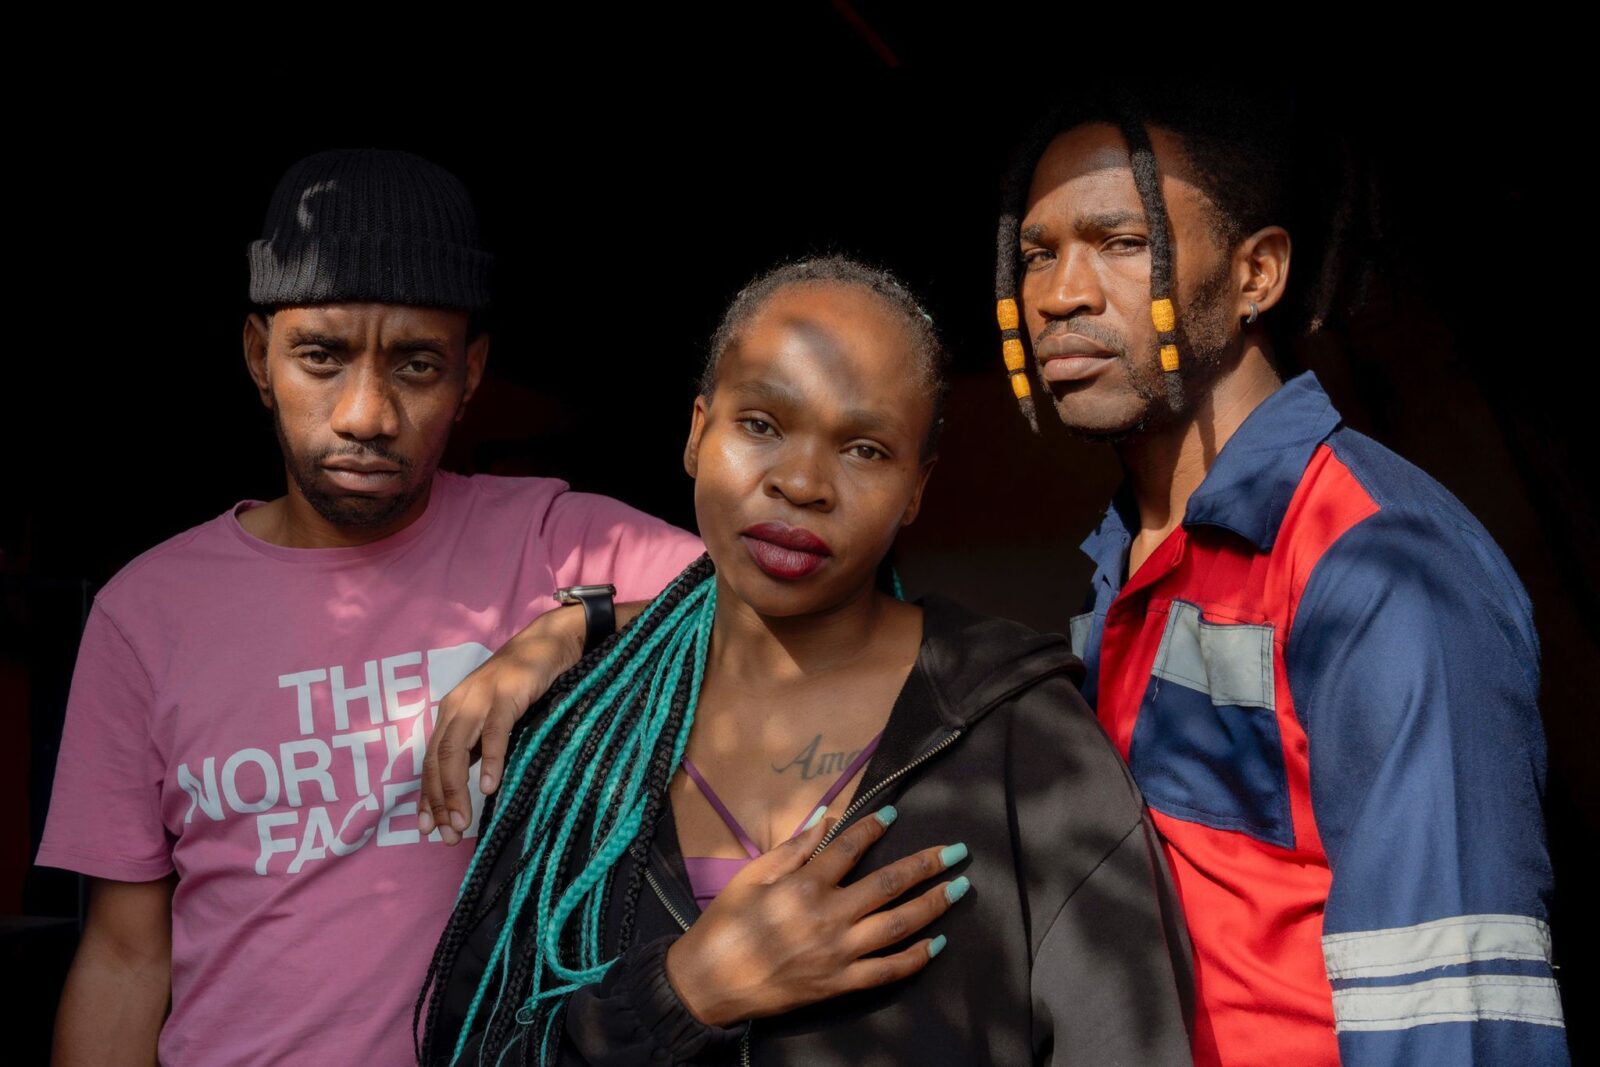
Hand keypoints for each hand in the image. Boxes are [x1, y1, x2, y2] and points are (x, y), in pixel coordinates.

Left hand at [419, 601, 647, 842]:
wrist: (547, 644)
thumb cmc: (521, 685)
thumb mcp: (491, 717)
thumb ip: (477, 744)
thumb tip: (468, 785)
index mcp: (451, 714)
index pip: (430, 762)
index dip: (427, 797)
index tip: (427, 830)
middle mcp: (457, 707)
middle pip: (438, 760)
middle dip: (439, 801)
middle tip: (446, 836)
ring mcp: (479, 699)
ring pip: (456, 750)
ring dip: (456, 789)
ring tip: (462, 821)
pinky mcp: (506, 695)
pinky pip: (493, 733)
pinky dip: (489, 760)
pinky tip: (489, 786)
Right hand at [664, 806, 969, 1026]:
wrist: (709, 983)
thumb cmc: (726, 924)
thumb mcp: (750, 875)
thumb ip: (792, 849)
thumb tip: (825, 819)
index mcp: (804, 885)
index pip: (849, 848)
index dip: (873, 827)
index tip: (893, 813)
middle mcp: (828, 916)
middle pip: (889, 884)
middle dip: (927, 865)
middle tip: (957, 851)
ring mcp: (838, 953)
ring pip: (898, 925)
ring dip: (933, 905)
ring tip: (960, 887)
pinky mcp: (840, 983)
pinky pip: (886, 971)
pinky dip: (915, 958)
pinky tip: (936, 943)